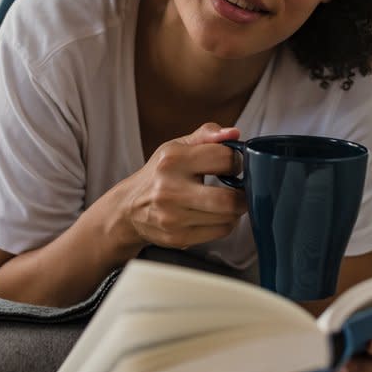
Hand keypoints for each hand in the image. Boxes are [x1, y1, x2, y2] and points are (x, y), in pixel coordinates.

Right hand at [117, 123, 246, 250]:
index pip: (224, 159)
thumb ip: (207, 135)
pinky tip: (214, 214)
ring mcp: (173, 217)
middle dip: (242, 195)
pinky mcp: (177, 237)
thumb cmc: (159, 174)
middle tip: (240, 190)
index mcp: (173, 160)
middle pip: (228, 199)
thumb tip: (233, 134)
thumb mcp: (176, 147)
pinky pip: (219, 232)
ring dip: (234, 210)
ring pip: (227, 218)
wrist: (128, 208)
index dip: (236, 162)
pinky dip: (224, 223)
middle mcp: (170, 190)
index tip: (232, 165)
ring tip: (225, 201)